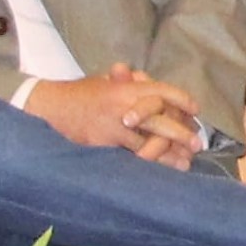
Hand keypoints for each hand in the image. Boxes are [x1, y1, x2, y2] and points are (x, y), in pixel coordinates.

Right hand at [32, 69, 204, 167]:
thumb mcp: (103, 82)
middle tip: (197, 144)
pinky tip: (159, 170)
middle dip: (181, 132)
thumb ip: (125, 82)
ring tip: (184, 163)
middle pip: (161, 119)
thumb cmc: (78, 95)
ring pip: (149, 140)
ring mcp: (114, 125)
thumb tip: (142, 76)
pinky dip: (148, 162)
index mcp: (125, 87)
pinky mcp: (104, 142)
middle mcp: (124, 104)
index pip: (162, 91)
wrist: (48, 107)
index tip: (195, 110)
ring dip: (169, 154)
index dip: (181, 100)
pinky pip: (131, 153)